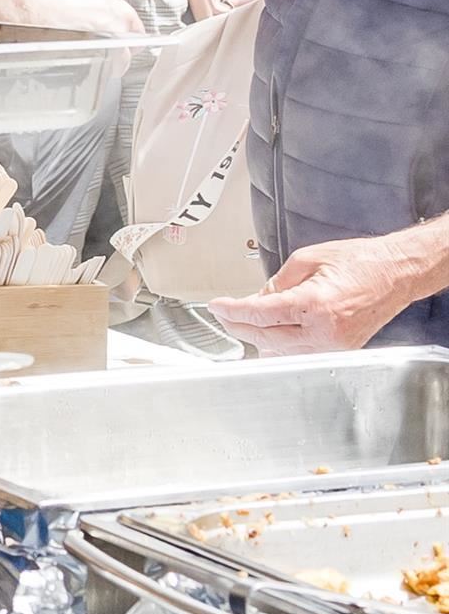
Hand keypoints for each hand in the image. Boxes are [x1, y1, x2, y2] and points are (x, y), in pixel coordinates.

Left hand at [209, 234, 447, 355]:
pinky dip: (280, 347)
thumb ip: (277, 281)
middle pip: (266, 336)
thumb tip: (255, 299)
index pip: (261, 313)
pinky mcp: (342, 350)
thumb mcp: (308, 259)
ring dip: (257, 338)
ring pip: (281, 350)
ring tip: (240, 323)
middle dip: (238, 326)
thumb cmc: (361, 261)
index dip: (232, 311)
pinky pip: (301, 354)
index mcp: (316, 303)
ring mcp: (335, 344)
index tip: (217, 306)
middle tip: (223, 314)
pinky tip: (267, 337)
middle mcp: (325, 329)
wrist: (397, 273)